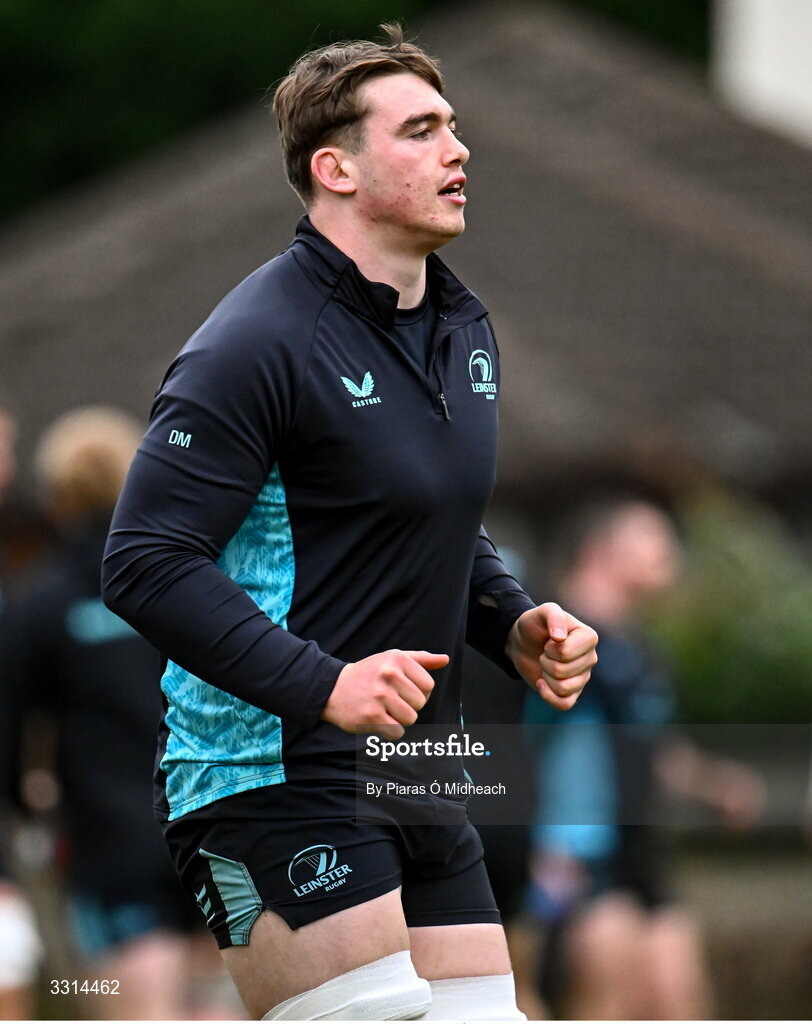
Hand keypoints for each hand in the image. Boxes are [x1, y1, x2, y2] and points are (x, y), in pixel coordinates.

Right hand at [321, 649, 448, 738]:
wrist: (333, 688)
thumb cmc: (369, 673)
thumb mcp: (393, 659)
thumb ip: (421, 660)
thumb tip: (445, 659)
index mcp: (398, 658)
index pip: (428, 685)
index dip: (419, 691)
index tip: (402, 689)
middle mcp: (389, 674)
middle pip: (420, 703)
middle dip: (408, 705)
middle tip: (389, 699)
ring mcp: (379, 696)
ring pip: (410, 718)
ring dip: (399, 719)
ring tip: (383, 709)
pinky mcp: (371, 716)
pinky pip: (397, 732)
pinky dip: (390, 730)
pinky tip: (378, 720)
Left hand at [506, 602, 596, 709]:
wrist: (522, 642)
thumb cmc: (535, 625)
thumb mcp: (542, 612)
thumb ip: (553, 616)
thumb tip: (560, 637)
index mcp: (589, 637)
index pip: (566, 653)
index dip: (550, 648)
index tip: (549, 640)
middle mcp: (591, 658)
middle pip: (562, 671)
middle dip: (545, 661)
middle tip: (545, 652)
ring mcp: (583, 677)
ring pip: (563, 688)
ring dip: (546, 676)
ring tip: (545, 664)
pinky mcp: (572, 693)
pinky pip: (564, 704)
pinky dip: (548, 695)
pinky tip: (541, 683)